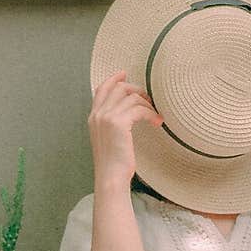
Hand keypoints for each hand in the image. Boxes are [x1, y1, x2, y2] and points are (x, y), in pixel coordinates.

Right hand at [88, 69, 162, 187]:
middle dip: (136, 89)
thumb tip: (128, 110)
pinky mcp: (119, 123)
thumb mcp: (108, 138)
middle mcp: (98, 114)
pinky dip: (151, 113)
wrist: (110, 177)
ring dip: (147, 104)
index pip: (101, 89)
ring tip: (155, 114)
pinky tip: (157, 121)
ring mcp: (107, 117)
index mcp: (93, 117)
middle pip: (119, 88)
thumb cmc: (113, 162)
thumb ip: (112, 122)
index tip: (124, 73)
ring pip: (132, 97)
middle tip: (149, 98)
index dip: (114, 79)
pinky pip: (139, 109)